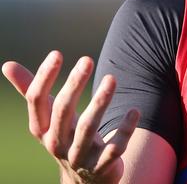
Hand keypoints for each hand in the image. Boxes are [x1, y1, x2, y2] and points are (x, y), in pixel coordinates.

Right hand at [2, 51, 138, 183]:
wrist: (84, 179)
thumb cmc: (64, 135)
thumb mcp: (47, 117)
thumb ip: (31, 91)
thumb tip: (7, 65)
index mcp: (41, 128)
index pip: (36, 101)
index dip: (44, 77)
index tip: (57, 53)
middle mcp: (57, 142)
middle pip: (62, 111)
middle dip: (74, 84)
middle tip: (87, 59)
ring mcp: (79, 155)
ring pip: (88, 128)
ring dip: (100, 101)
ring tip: (112, 78)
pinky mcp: (102, 165)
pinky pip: (115, 148)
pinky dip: (125, 130)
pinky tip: (134, 111)